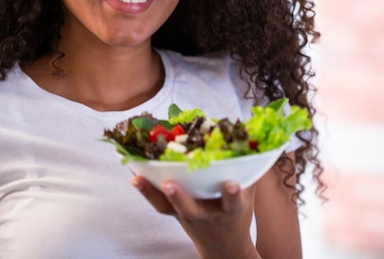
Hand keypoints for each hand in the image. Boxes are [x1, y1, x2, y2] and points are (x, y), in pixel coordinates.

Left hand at [131, 176, 261, 258]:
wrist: (223, 247)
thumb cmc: (237, 212)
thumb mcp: (250, 193)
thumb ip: (251, 168)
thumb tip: (252, 136)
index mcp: (230, 210)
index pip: (232, 203)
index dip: (232, 194)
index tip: (232, 184)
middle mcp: (205, 214)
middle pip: (190, 208)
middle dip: (180, 197)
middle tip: (169, 184)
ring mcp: (185, 215)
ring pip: (166, 206)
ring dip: (151, 192)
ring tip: (137, 178)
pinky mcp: (172, 212)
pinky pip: (155, 201)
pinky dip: (144, 186)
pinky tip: (131, 170)